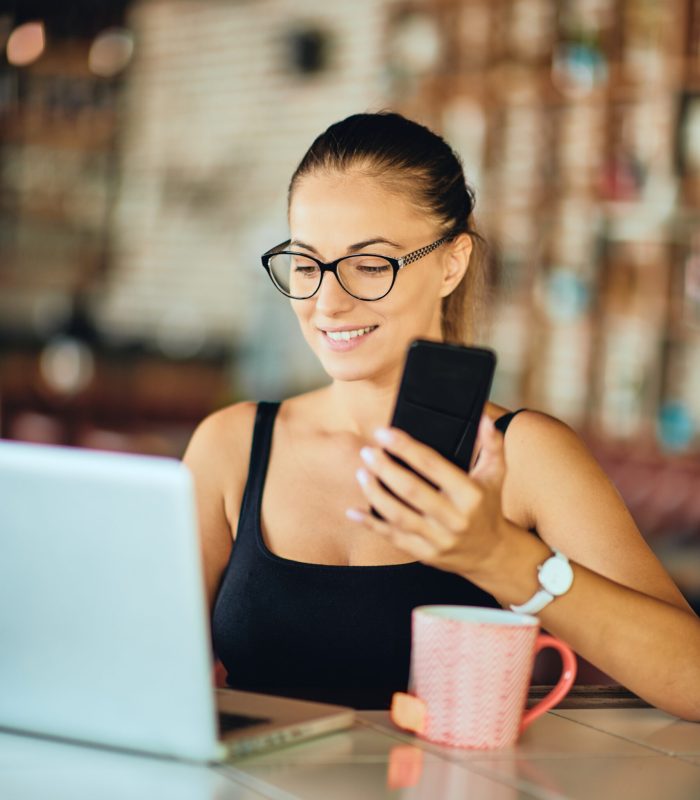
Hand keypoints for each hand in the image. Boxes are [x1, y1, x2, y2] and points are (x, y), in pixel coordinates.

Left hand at [347, 415, 508, 577]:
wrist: (491, 554)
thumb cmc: (488, 507)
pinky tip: (353, 511)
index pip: (433, 465)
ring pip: (398, 515)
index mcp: (471, 495)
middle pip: (411, 491)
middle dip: (385, 469)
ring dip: (375, 493)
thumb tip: (483, 418)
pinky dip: (370, 524)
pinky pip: (393, 538)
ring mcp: (439, 539)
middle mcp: (454, 518)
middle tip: (368, 452)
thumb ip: (492, 444)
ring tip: (362, 473)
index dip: (406, 447)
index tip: (384, 433)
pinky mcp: (425, 554)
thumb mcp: (495, 475)